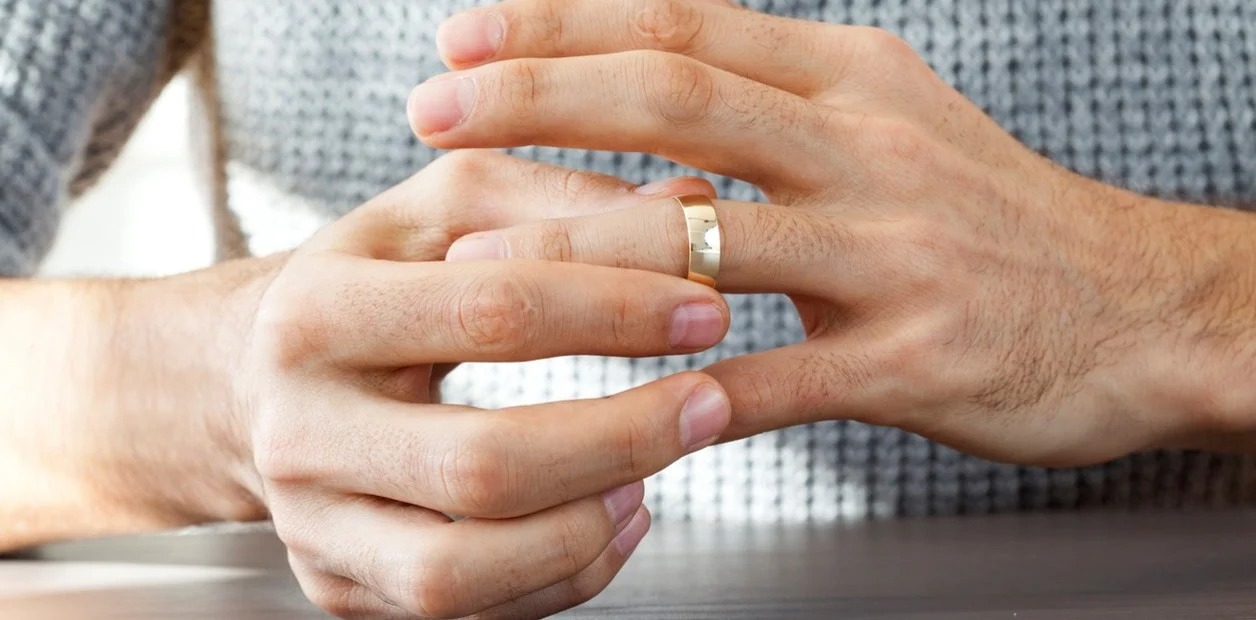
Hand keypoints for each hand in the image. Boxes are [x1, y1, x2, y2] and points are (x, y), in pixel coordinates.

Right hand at [236, 151, 732, 617]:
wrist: (251, 377)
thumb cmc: (369, 282)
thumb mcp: (442, 210)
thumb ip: (558, 195)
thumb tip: (688, 205)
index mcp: (319, 311)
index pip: (490, 313)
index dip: (616, 312)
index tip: (704, 309)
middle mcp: (300, 428)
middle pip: (482, 464)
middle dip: (622, 439)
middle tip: (708, 404)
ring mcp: (313, 523)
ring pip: (463, 570)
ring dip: (588, 530)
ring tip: (654, 476)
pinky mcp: (339, 586)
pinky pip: (465, 612)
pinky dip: (562, 576)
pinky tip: (612, 520)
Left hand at [415, 2, 1255, 465]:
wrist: (1143, 307)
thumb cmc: (996, 219)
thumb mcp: (895, 122)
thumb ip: (781, 101)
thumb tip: (651, 85)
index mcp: (854, 80)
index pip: (686, 26)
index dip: (564, 25)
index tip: (465, 36)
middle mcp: (867, 147)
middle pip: (676, 100)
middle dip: (538, 100)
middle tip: (431, 114)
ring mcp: (891, 254)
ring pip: (707, 238)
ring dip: (576, 248)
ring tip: (473, 254)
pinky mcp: (911, 359)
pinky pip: (769, 376)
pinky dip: (673, 385)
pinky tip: (598, 395)